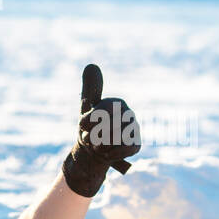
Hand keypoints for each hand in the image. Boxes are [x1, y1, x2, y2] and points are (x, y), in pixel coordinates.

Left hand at [63, 64, 140, 197]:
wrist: (93, 151)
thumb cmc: (90, 128)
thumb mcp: (85, 109)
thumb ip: (90, 89)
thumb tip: (91, 65)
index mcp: (116, 103)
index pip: (104, 110)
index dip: (91, 120)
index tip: (82, 125)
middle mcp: (128, 114)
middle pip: (109, 125)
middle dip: (93, 135)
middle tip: (88, 138)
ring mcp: (134, 129)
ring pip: (116, 138)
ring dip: (100, 145)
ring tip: (96, 145)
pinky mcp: (136, 144)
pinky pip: (125, 149)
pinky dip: (112, 154)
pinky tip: (106, 153)